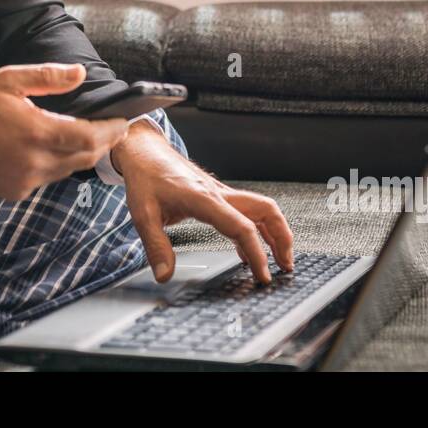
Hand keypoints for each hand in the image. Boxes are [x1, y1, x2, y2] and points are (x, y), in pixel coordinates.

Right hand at [0, 62, 129, 201]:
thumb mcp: (10, 80)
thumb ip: (48, 77)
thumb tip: (80, 74)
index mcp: (37, 132)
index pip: (90, 137)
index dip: (112, 131)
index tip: (123, 122)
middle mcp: (35, 161)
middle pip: (85, 157)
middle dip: (103, 143)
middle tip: (113, 129)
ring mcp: (26, 180)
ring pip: (68, 170)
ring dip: (79, 154)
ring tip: (84, 135)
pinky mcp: (17, 191)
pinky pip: (48, 179)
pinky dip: (55, 165)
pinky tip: (48, 150)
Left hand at [112, 122, 293, 283]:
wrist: (145, 152)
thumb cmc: (145, 177)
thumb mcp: (143, 214)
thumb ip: (156, 246)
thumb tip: (164, 275)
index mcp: (204, 199)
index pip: (242, 227)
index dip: (257, 253)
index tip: (262, 275)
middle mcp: (219, 194)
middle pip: (265, 211)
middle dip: (282, 238)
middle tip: (285, 266)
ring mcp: (221, 193)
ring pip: (261, 209)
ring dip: (275, 233)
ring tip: (278, 261)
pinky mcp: (217, 196)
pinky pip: (245, 212)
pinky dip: (255, 231)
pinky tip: (247, 252)